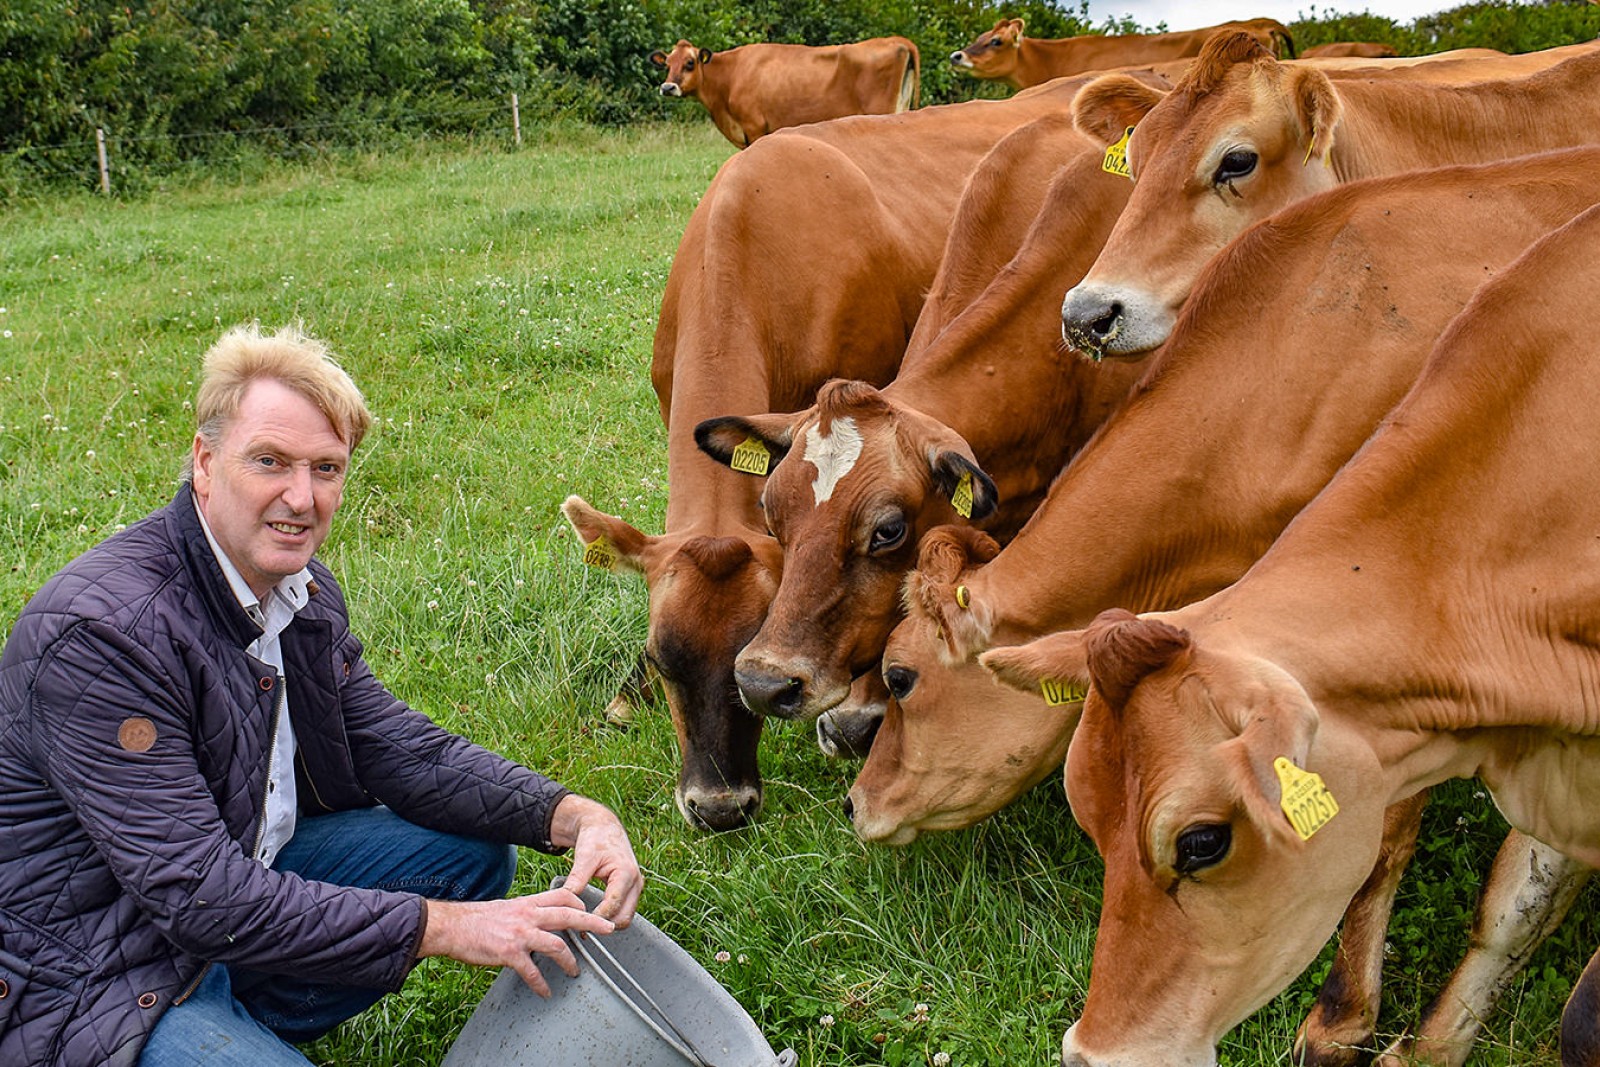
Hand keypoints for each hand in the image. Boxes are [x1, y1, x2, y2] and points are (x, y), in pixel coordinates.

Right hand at [419, 887, 613, 995]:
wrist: (453, 926)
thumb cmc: (479, 919)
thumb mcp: (508, 907)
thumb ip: (528, 911)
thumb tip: (542, 919)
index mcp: (529, 902)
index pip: (564, 896)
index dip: (581, 903)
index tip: (590, 913)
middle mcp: (528, 915)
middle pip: (569, 915)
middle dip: (592, 922)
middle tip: (609, 930)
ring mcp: (520, 934)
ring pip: (557, 945)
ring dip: (570, 961)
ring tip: (574, 972)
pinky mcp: (509, 953)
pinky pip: (532, 971)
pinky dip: (541, 983)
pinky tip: (545, 992)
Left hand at [550, 794, 642, 927]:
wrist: (605, 827)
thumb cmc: (596, 839)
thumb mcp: (584, 858)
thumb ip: (576, 880)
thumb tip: (566, 904)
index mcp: (626, 873)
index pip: (613, 906)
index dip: (596, 918)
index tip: (578, 925)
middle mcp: (636, 883)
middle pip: (624, 918)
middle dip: (604, 925)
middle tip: (581, 929)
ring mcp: (635, 888)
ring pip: (625, 917)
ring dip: (608, 923)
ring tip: (585, 924)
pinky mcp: (631, 890)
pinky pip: (623, 911)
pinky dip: (610, 917)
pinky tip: (593, 917)